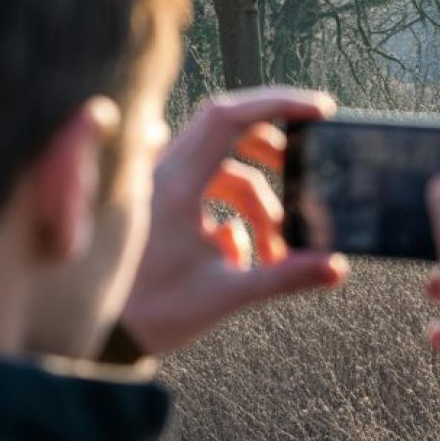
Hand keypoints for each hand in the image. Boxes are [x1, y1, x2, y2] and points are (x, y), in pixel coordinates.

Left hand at [120, 88, 347, 355]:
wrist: (103, 336)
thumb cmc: (152, 312)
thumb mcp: (227, 293)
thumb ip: (286, 277)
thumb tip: (337, 268)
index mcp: (176, 183)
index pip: (230, 118)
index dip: (278, 104)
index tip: (319, 111)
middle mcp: (165, 175)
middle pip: (231, 135)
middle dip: (274, 157)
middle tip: (303, 178)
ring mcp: (161, 189)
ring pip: (225, 173)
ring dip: (258, 206)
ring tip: (274, 253)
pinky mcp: (162, 207)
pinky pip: (208, 194)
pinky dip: (234, 217)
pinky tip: (238, 258)